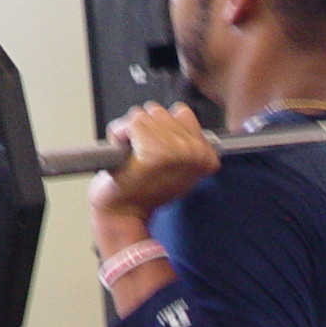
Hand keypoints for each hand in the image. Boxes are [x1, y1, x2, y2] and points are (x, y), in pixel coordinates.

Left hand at [88, 103, 218, 235]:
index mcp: (205, 156)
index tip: (160, 155)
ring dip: (133, 132)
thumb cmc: (148, 192)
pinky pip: (131, 122)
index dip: (163, 130)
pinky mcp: (151, 149)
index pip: (182, 114)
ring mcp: (173, 150)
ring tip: (135, 156)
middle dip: (146, 130)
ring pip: (145, 115)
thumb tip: (181, 115)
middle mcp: (193, 151)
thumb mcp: (180, 168)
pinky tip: (124, 155)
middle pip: (160, 112)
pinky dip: (119, 135)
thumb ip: (189, 141)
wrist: (125, 214)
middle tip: (144, 158)